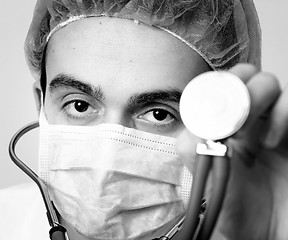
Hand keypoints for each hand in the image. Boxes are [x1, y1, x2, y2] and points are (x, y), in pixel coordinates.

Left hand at [177, 64, 287, 239]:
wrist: (268, 232)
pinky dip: (282, 114)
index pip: (214, 89)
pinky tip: (271, 141)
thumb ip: (193, 150)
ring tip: (247, 133)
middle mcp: (245, 120)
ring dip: (255, 99)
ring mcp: (271, 123)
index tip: (212, 113)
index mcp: (219, 128)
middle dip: (235, 89)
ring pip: (266, 82)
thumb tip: (192, 125)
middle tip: (232, 119)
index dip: (212, 91)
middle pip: (241, 76)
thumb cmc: (236, 209)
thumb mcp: (206, 182)